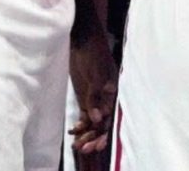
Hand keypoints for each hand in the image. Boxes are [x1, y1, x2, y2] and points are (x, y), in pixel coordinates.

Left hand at [68, 36, 117, 154]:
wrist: (83, 40)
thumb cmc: (94, 54)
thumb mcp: (96, 74)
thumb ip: (96, 96)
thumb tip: (97, 119)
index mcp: (115, 93)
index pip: (112, 118)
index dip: (105, 133)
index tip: (96, 145)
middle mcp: (108, 99)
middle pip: (103, 123)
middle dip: (94, 137)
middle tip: (83, 148)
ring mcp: (96, 99)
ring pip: (93, 122)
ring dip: (86, 134)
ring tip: (76, 144)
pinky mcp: (86, 98)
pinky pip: (85, 116)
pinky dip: (80, 125)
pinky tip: (73, 131)